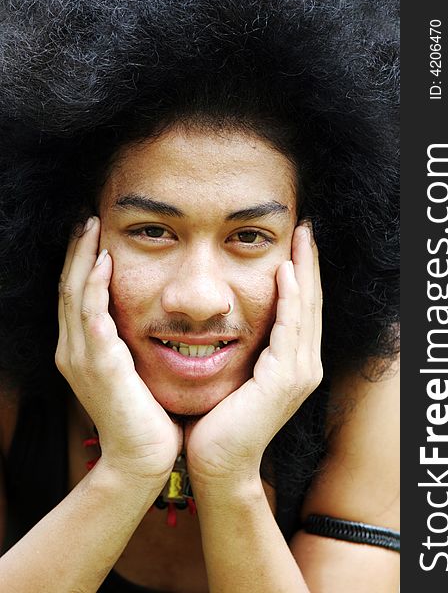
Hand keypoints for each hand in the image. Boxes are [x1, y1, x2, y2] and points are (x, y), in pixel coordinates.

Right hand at [56, 217, 180, 485]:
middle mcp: (74, 350)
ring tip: (92, 225)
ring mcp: (82, 358)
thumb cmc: (146, 416)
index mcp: (83, 351)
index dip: (82, 262)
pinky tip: (104, 261)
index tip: (94, 234)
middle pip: (70, 287)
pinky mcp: (99, 365)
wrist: (142, 458)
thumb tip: (149, 322)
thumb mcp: (133, 373)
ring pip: (75, 294)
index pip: (78, 296)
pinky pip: (92, 316)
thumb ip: (129, 346)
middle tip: (88, 217)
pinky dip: (95, 287)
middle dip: (78, 250)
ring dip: (83, 257)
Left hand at [185, 224, 322, 487]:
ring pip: (306, 310)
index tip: (295, 241)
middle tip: (306, 228)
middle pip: (310, 303)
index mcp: (291, 362)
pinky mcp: (284, 379)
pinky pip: (290, 329)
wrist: (216, 462)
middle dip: (309, 263)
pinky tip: (286, 272)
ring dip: (304, 271)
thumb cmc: (218, 418)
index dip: (301, 273)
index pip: (300, 308)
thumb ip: (243, 344)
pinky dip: (290, 299)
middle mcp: (303, 364)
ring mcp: (299, 372)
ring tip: (302, 238)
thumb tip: (226, 315)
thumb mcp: (235, 372)